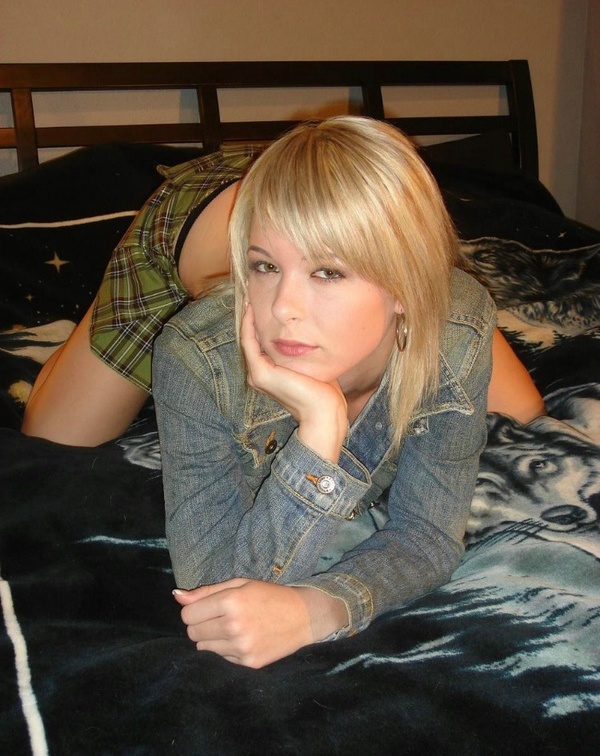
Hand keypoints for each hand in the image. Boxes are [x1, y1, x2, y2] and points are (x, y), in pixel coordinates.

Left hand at [173, 579, 348, 667]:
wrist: (303, 616)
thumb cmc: (269, 595)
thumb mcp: (239, 584)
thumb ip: (205, 592)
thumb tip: (176, 596)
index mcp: (230, 602)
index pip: (188, 615)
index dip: (194, 610)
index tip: (207, 607)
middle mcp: (234, 626)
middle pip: (192, 633)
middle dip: (201, 625)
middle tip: (219, 617)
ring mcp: (241, 647)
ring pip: (203, 648)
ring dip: (212, 638)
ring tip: (232, 628)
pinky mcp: (248, 663)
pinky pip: (221, 658)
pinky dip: (226, 649)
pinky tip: (243, 638)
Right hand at [240, 303, 347, 461]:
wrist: (324, 413)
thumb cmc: (325, 393)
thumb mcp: (313, 365)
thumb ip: (306, 353)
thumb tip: (313, 337)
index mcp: (270, 374)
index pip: (260, 344)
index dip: (259, 323)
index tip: (261, 302)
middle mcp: (259, 375)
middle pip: (251, 339)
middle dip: (251, 317)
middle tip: (249, 292)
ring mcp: (258, 375)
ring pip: (248, 339)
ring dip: (247, 317)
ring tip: (248, 296)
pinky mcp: (261, 373)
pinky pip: (250, 343)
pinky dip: (248, 325)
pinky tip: (251, 308)